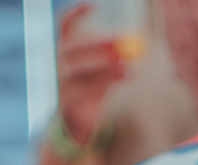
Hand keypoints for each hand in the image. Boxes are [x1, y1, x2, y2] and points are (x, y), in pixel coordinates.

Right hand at [55, 5, 126, 145]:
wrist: (79, 121)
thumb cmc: (93, 88)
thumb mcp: (104, 69)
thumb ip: (115, 55)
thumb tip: (138, 41)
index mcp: (66, 49)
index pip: (65, 25)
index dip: (76, 14)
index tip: (94, 6)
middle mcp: (59, 63)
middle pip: (72, 47)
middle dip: (95, 43)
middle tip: (118, 41)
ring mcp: (60, 83)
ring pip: (79, 71)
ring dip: (104, 66)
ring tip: (127, 65)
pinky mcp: (66, 103)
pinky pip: (84, 91)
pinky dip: (106, 84)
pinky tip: (125, 76)